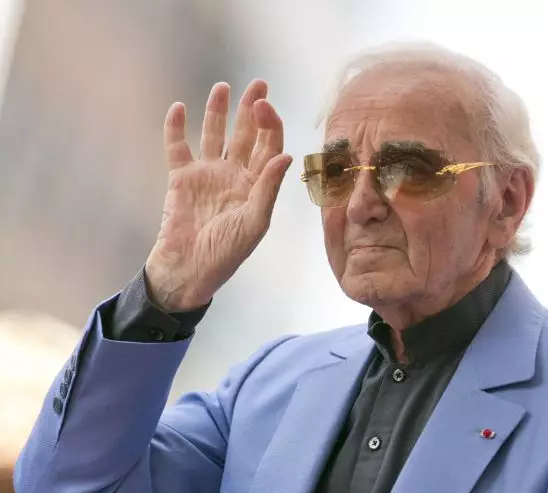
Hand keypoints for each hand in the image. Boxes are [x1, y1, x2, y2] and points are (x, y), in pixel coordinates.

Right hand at [145, 80, 291, 311]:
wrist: (189, 268)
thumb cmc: (227, 252)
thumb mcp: (254, 222)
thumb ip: (268, 188)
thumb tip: (286, 154)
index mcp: (257, 185)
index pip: (268, 147)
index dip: (269, 125)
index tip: (265, 106)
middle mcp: (234, 174)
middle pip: (245, 134)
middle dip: (252, 109)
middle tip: (258, 84)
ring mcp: (208, 174)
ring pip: (214, 135)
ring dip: (218, 111)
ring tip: (222, 86)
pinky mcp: (181, 178)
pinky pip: (178, 147)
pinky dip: (176, 128)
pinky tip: (180, 108)